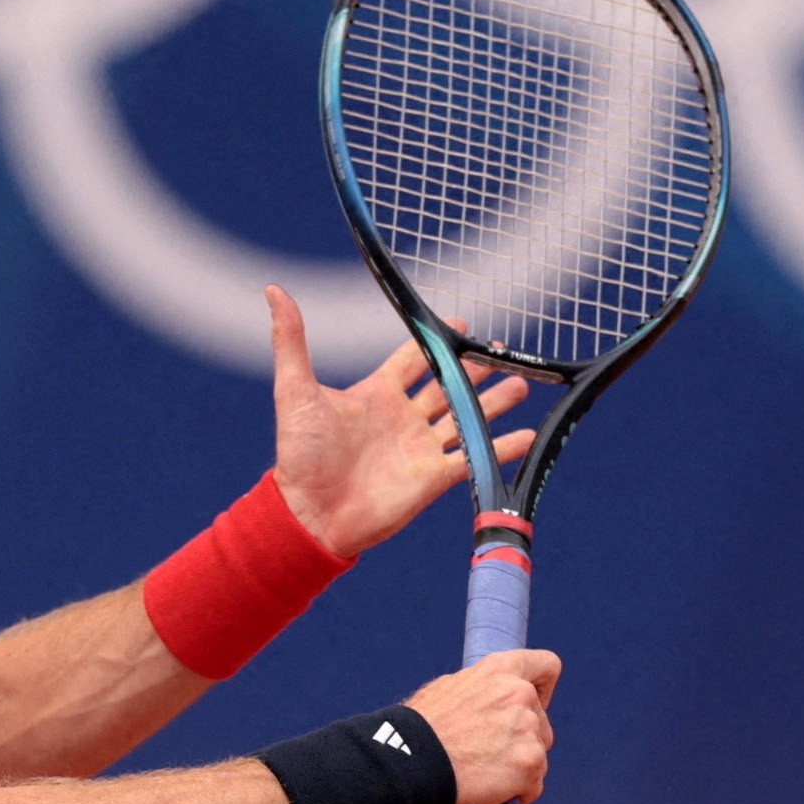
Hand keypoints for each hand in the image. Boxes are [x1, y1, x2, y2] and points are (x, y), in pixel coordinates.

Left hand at [265, 285, 530, 556]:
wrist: (309, 513)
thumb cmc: (299, 453)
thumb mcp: (295, 389)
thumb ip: (291, 340)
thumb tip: (274, 290)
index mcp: (376, 394)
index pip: (412, 359)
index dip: (434, 340)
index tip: (459, 322)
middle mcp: (403, 418)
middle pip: (447, 384)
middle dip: (474, 368)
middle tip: (502, 350)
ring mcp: (420, 448)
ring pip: (467, 417)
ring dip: (494, 402)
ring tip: (523, 383)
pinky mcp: (433, 478)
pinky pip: (474, 458)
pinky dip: (502, 447)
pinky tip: (528, 435)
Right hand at [407, 650, 560, 803]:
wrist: (409, 764)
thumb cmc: (420, 730)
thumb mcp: (448, 689)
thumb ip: (481, 690)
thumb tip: (489, 698)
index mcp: (500, 670)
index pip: (547, 666)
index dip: (543, 688)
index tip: (532, 705)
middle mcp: (520, 693)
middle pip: (542, 722)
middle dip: (523, 740)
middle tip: (491, 756)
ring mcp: (528, 729)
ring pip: (538, 755)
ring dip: (519, 768)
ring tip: (486, 776)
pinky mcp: (530, 763)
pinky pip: (534, 785)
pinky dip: (518, 793)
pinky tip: (494, 794)